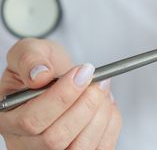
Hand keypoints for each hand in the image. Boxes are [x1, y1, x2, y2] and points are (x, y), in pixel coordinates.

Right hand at [0, 38, 121, 149]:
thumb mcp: (31, 51)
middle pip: (55, 139)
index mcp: (8, 119)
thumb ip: (30, 58)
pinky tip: (106, 105)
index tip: (83, 72)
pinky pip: (99, 149)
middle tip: (98, 82)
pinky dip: (110, 124)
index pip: (31, 120)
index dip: (62, 96)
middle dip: (85, 106)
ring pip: (80, 147)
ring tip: (101, 91)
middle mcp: (25, 144)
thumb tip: (40, 75)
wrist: (60, 79)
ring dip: (100, 115)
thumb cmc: (44, 68)